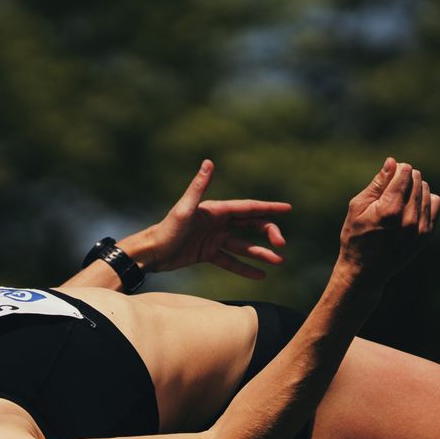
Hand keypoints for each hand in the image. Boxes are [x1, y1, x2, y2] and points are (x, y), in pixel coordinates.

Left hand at [126, 160, 290, 278]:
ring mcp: (214, 239)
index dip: (269, 208)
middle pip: (251, 226)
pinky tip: (260, 275)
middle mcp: (218, 223)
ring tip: (279, 262)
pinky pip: (231, 261)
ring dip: (261, 253)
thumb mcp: (184, 209)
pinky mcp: (207, 254)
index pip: (249, 208)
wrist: (151, 253)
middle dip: (269, 233)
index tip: (288, 208)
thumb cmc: (166, 230)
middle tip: (282, 245)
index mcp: (216, 210)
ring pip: (244, 246)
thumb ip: (198, 187)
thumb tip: (208, 162)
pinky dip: (245, 268)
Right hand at [337, 157, 438, 283]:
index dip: (396, 169)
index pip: (405, 172)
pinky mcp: (426, 234)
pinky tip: (411, 207)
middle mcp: (408, 218)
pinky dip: (425, 200)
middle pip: (417, 179)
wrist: (365, 271)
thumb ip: (377, 183)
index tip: (388, 176)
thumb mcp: (358, 207)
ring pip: (426, 190)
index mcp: (390, 209)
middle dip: (406, 178)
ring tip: (400, 200)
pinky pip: (434, 203)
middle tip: (391, 190)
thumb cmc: (356, 237)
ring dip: (415, 189)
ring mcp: (420, 228)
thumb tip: (392, 162)